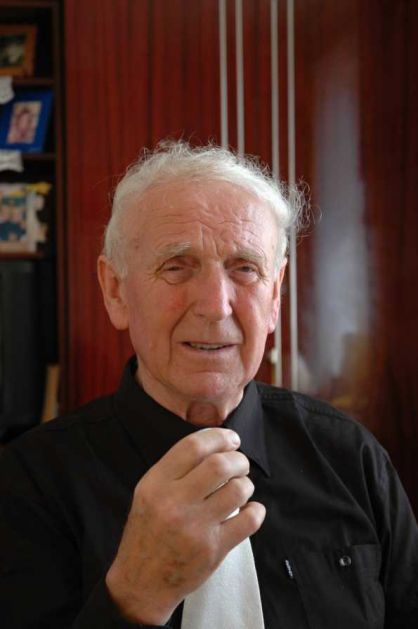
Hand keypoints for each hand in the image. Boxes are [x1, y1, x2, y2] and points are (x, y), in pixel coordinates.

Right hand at [105, 427, 265, 624]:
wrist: (141, 583)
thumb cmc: (147, 533)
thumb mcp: (147, 493)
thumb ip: (175, 469)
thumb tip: (215, 446)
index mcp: (155, 484)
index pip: (193, 447)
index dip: (218, 437)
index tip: (231, 439)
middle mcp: (174, 503)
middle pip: (219, 465)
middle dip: (238, 459)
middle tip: (240, 464)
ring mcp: (195, 527)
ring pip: (237, 491)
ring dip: (246, 484)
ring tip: (241, 487)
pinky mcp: (213, 550)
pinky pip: (248, 522)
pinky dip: (256, 511)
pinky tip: (250, 510)